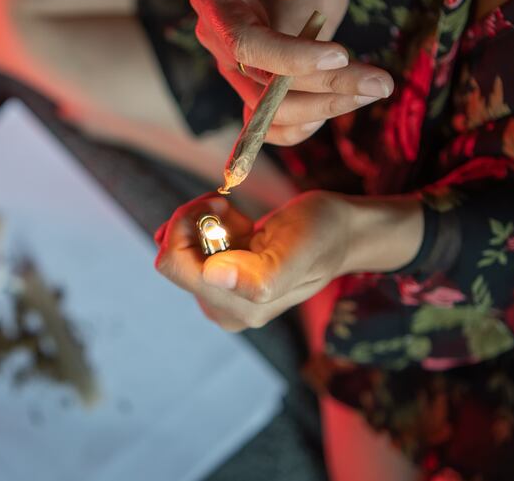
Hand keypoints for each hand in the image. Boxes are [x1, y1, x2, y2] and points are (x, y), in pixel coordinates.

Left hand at [154, 192, 422, 330]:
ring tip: (240, 219)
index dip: (186, 224)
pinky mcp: (220, 282)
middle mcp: (225, 310)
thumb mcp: (296, 250)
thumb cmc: (321, 236)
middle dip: (195, 222)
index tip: (217, 203)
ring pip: (181, 250)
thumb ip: (259, 275)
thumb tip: (212, 276)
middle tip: (227, 206)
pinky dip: (210, 227)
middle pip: (174, 257)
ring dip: (204, 223)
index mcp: (239, 309)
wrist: (340, 232)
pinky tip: (239, 225)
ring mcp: (221, 297)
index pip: (174, 264)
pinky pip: (192, 248)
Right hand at [190, 0, 393, 144]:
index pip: (246, 45)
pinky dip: (303, 127)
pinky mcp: (257, 89)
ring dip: (324, 108)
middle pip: (262, 86)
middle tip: (378, 83)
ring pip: (271, 113)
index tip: (340, 56)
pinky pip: (271, 125)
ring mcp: (237, 71)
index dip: (290, 58)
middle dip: (323, 88)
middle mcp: (219, 43)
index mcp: (215, 2)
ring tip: (372, 88)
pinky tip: (340, 107)